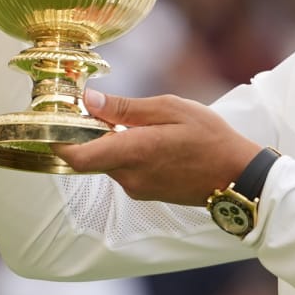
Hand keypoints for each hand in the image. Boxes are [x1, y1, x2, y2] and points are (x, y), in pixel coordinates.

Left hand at [56, 90, 263, 205]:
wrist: (237, 176)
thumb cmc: (209, 138)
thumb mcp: (171, 109)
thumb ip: (126, 108)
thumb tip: (89, 101)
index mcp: (132, 152)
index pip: (76, 156)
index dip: (59, 139)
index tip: (57, 119)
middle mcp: (129, 177)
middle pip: (90, 157)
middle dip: (89, 134)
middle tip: (97, 107)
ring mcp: (137, 188)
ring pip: (108, 162)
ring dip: (111, 142)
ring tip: (135, 120)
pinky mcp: (146, 193)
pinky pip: (125, 170)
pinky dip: (126, 153)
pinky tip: (149, 138)